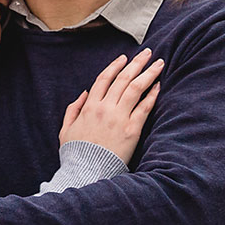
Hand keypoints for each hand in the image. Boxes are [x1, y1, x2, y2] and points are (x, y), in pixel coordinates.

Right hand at [58, 49, 164, 165]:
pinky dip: (152, 94)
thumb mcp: (66, 129)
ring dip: (148, 73)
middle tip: (148, 52)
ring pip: (136, 88)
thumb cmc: (75, 154)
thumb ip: (73, 109)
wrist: (86, 172)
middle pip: (123, 78)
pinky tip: (158, 85)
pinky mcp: (132, 129)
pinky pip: (144, 107)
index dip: (115, 66)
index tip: (125, 58)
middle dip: (137, 63)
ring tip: (159, 63)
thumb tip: (84, 93)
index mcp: (89, 106)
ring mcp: (119, 118)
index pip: (104, 79)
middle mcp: (105, 108)